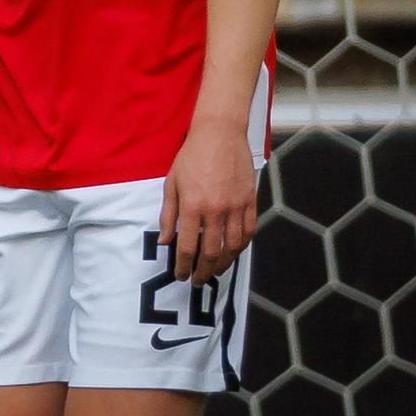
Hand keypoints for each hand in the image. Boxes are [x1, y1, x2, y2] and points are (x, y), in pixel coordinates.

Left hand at [160, 120, 256, 285]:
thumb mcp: (171, 183)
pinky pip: (248, 232)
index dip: (183, 266)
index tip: (180, 275)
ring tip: (214, 272)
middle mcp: (215, 210)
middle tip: (196, 280)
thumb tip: (165, 240)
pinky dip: (241, 247)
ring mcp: (235, 207)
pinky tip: (233, 253)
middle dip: (202, 271)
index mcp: (192, 206)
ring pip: (233, 247)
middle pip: (211, 252)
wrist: (220, 135)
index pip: (187, 246)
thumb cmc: (191, 157)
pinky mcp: (250, 202)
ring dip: (223, 264)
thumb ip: (168, 215)